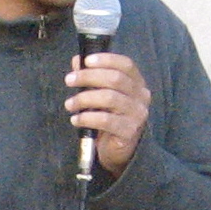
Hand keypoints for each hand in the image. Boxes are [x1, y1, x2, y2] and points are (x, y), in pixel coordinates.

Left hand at [65, 52, 152, 174]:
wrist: (118, 150)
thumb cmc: (110, 118)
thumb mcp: (101, 95)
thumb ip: (91, 77)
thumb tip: (78, 60)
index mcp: (137, 83)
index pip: (126, 64)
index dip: (106, 59)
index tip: (86, 61)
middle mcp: (141, 96)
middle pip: (115, 79)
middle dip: (88, 77)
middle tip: (69, 80)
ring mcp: (137, 114)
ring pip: (109, 98)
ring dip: (84, 99)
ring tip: (69, 104)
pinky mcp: (129, 131)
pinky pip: (105, 120)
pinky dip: (87, 118)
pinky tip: (75, 120)